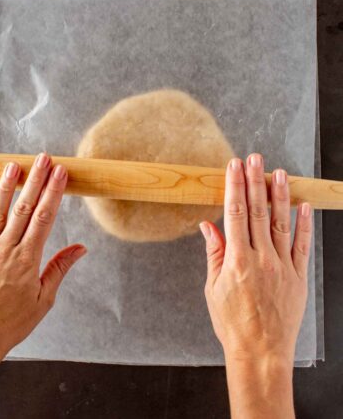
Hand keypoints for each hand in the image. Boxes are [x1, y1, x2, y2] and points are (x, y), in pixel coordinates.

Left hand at [0, 153, 86, 379]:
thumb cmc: (11, 322)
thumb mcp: (44, 299)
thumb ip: (60, 268)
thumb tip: (80, 248)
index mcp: (26, 260)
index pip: (43, 218)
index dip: (53, 193)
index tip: (61, 174)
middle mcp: (6, 250)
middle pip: (24, 208)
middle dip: (36, 180)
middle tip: (44, 159)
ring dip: (9, 187)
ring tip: (15, 165)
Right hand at [200, 153, 311, 418]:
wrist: (260, 352)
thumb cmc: (232, 323)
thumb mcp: (213, 288)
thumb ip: (213, 253)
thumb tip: (207, 225)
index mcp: (237, 260)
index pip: (234, 214)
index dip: (234, 187)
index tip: (233, 167)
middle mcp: (261, 258)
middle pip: (257, 212)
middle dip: (254, 182)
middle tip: (254, 159)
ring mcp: (282, 266)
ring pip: (281, 223)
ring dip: (279, 196)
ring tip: (278, 173)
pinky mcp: (298, 277)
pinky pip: (302, 245)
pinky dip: (304, 224)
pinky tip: (303, 206)